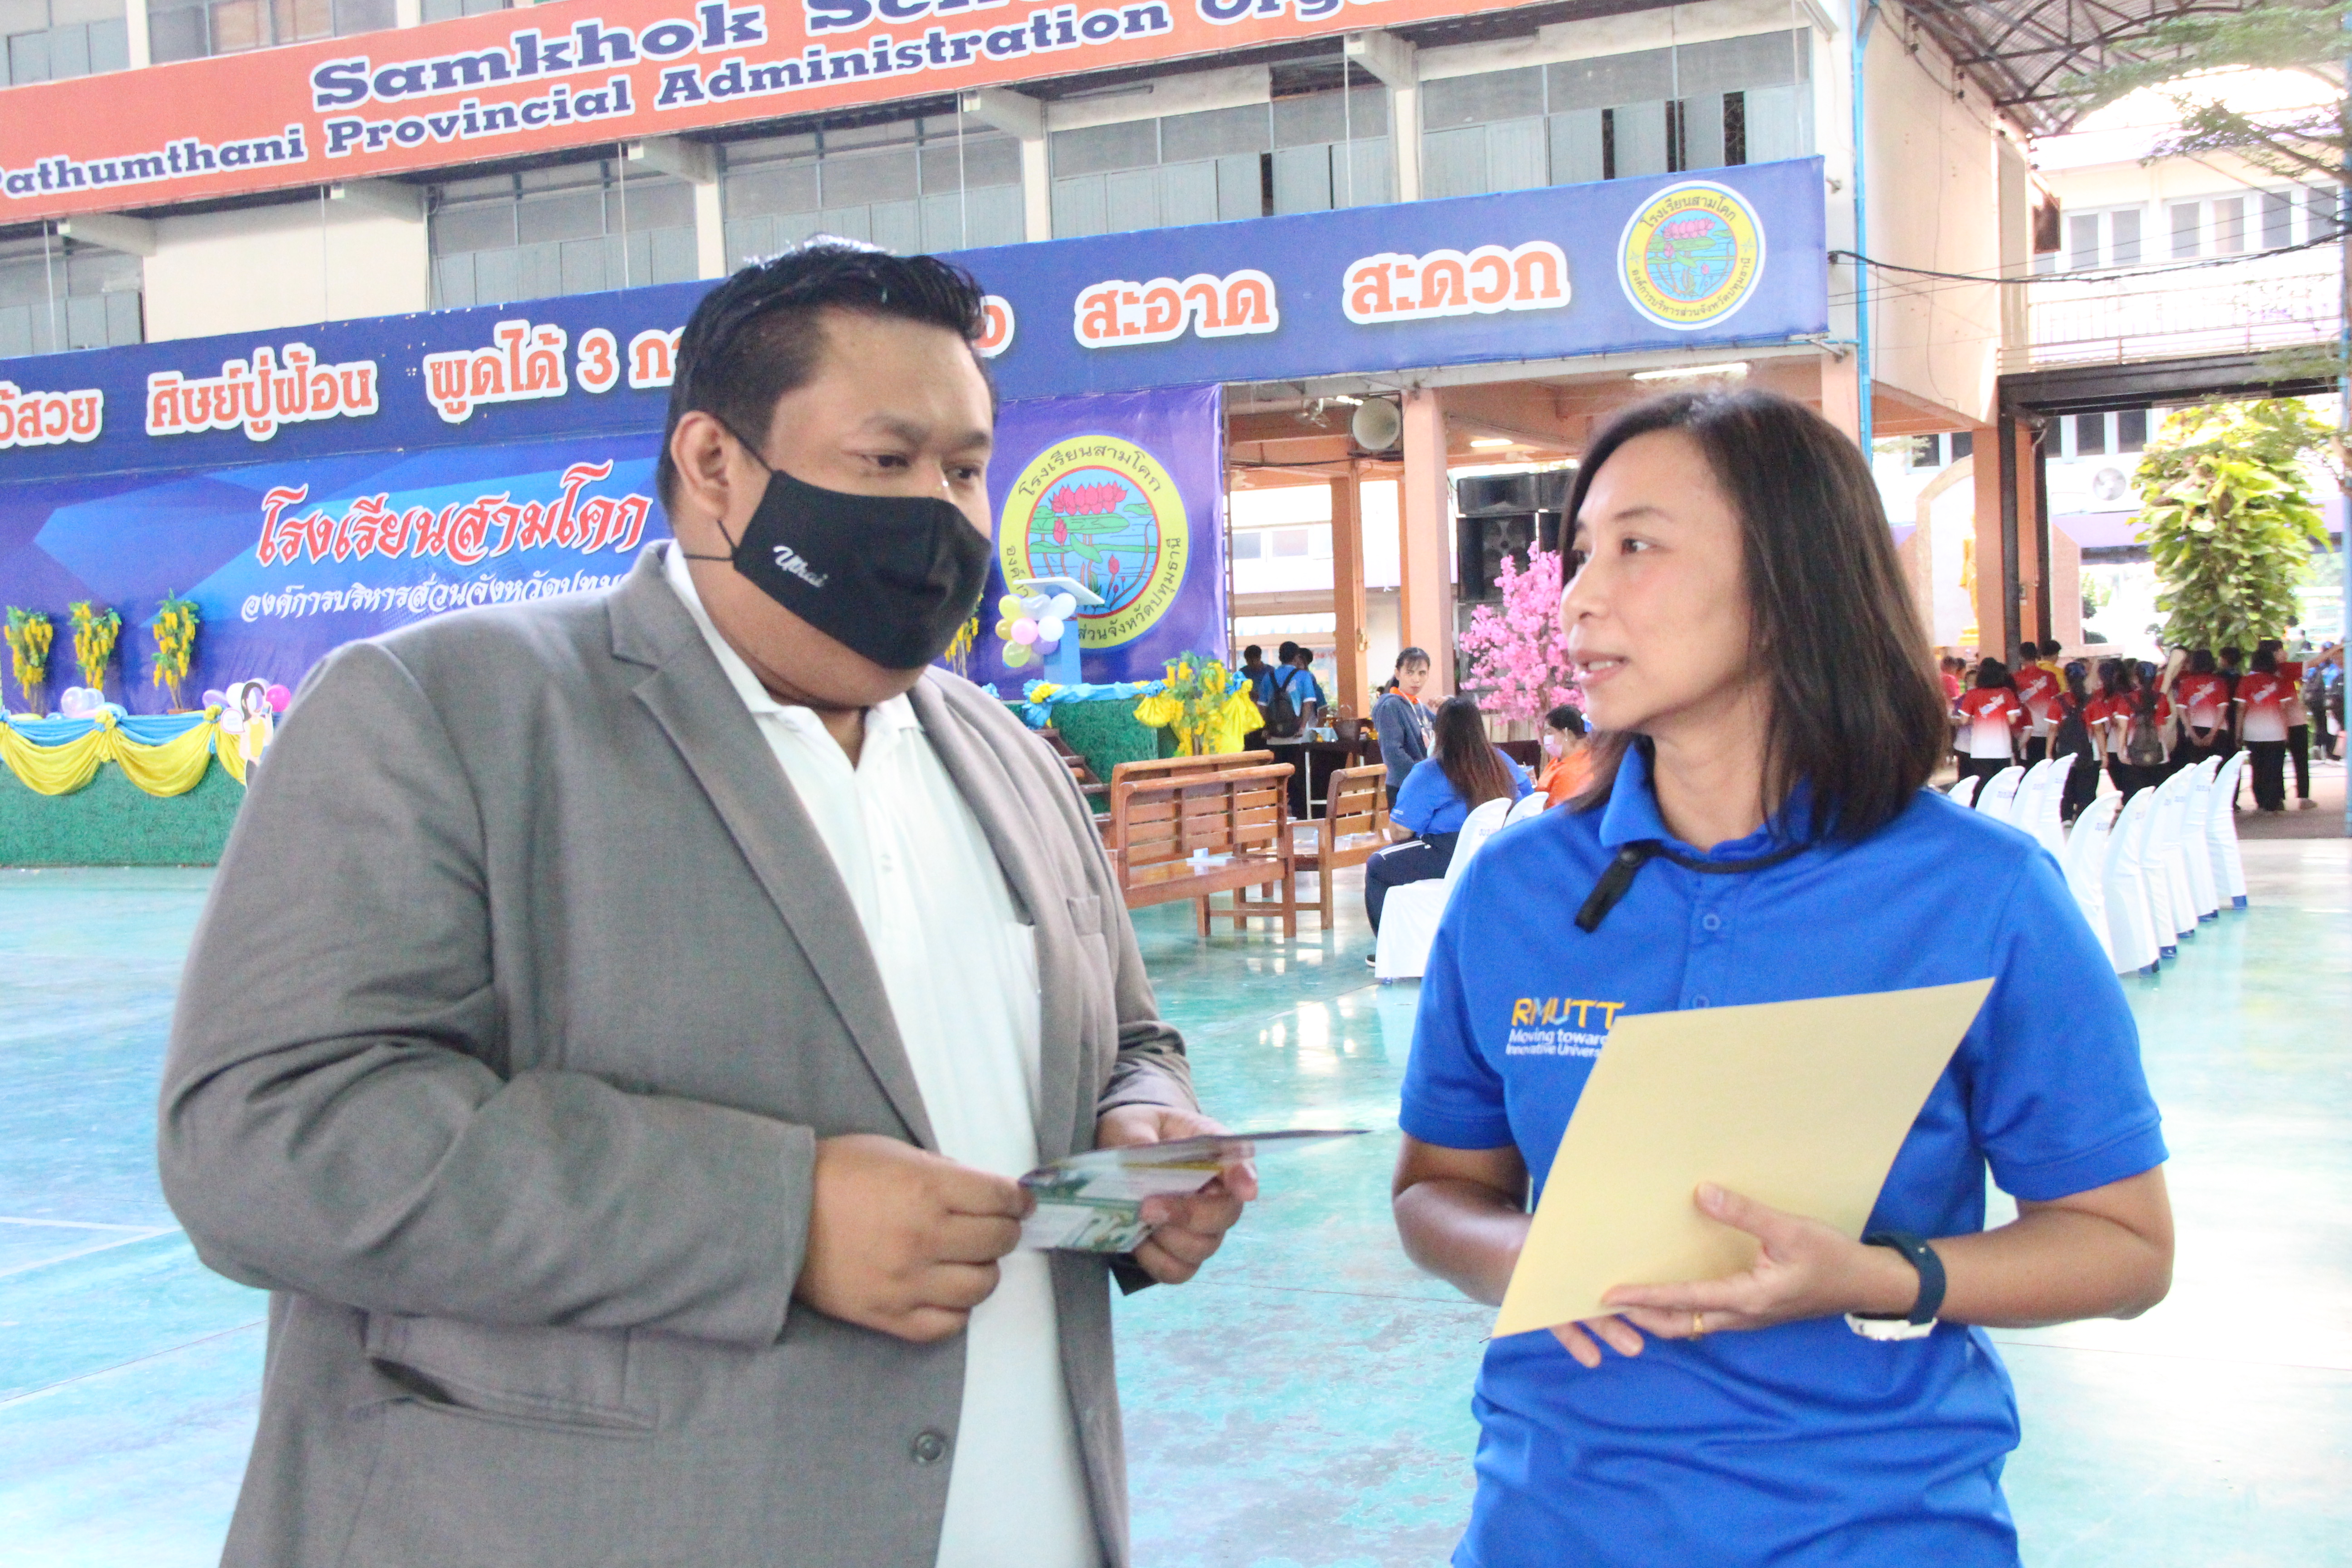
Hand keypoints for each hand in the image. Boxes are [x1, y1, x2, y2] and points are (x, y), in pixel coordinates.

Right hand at [795, 1134, 1030, 1342]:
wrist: (778, 1213)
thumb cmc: (835, 1174)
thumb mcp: (895, 1153)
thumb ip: (943, 1174)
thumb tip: (985, 1194)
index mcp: (928, 1189)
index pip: (1001, 1199)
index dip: (1018, 1200)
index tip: (1019, 1203)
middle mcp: (924, 1236)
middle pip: (998, 1241)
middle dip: (1004, 1231)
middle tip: (994, 1227)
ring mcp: (907, 1281)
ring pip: (981, 1286)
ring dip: (983, 1270)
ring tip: (967, 1260)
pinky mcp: (888, 1315)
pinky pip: (947, 1323)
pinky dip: (956, 1308)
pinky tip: (945, 1290)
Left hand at [1095, 1104, 1258, 1283]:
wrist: (1121, 1154)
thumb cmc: (1136, 1133)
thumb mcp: (1131, 1124)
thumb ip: (1138, 1138)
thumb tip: (1141, 1158)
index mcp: (1213, 1151)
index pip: (1240, 1163)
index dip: (1244, 1178)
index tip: (1246, 1190)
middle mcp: (1218, 1192)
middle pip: (1225, 1215)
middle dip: (1187, 1214)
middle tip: (1147, 1207)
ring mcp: (1204, 1227)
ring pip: (1203, 1247)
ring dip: (1167, 1238)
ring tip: (1139, 1220)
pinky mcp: (1183, 1253)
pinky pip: (1180, 1271)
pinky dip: (1156, 1261)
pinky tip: (1139, 1242)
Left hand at [1591, 1184, 1916, 1344]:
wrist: (1868, 1284)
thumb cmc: (1832, 1258)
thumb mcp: (1790, 1230)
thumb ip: (1745, 1214)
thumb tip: (1702, 1193)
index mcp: (1746, 1299)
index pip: (1683, 1301)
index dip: (1643, 1299)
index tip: (1608, 1296)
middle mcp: (1741, 1315)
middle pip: (1679, 1324)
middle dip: (1641, 1318)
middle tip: (1605, 1306)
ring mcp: (1748, 1316)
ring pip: (1692, 1323)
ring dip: (1660, 1315)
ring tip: (1629, 1300)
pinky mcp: (1754, 1309)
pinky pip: (1707, 1314)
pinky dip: (1682, 1308)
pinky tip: (1671, 1289)